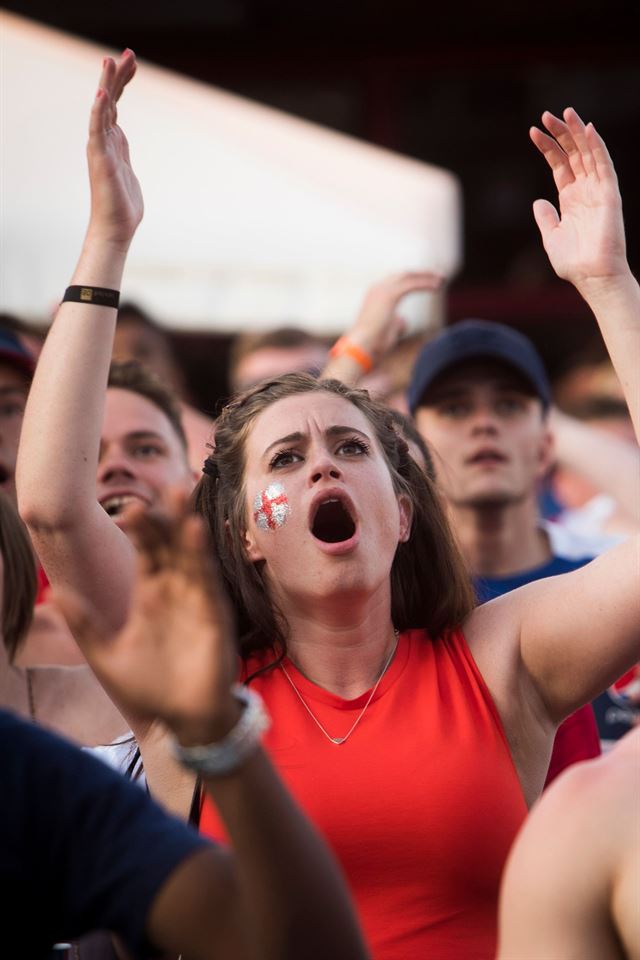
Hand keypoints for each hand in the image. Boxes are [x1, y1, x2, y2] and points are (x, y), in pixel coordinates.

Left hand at [54, 493, 238, 744]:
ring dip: (187, 525)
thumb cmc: (149, 689)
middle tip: (164, 486)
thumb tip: (54, 594)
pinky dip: (202, 556)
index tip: (130, 508)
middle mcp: (175, 591)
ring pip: (191, 554)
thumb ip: (84, 625)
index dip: (141, 530)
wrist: (184, 720)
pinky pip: (208, 579)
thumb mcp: (106, 656)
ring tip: (181, 495)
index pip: (146, 553)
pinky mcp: (214, 613)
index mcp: (150, 596)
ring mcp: (196, 599)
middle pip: (171, 545)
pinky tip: (196, 533)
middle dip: (168, 517)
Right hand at [85, 50, 143, 249]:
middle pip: (110, 99)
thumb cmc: (122, 204)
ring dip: (107, 85)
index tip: (132, 62)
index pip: (115, 103)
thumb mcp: (126, 169)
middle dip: (118, 76)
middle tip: (129, 53)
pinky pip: (98, 131)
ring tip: (111, 61)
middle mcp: (103, 140)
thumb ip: (122, 151)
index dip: (123, 82)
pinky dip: (99, 113)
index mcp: (112, 141)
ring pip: (103, 110)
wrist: (115, 228)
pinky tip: (103, 96)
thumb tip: (121, 139)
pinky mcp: (100, 159)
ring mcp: (100, 148)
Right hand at [350, 271, 442, 359]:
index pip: (398, 281)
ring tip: (442, 279)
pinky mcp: (390, 295)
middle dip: (422, 274)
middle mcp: (377, 288)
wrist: (362, 347)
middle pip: (404, 274)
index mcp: (375, 295)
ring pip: (409, 276)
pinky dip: (425, 283)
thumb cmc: (373, 344)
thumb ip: (396, 323)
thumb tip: (404, 320)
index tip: (430, 283)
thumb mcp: (387, 331)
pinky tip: (437, 286)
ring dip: (427, 276)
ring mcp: (382, 289)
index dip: (414, 280)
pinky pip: (412, 284)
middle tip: (440, 277)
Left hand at [530, 108, 627, 291]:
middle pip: (573, 154)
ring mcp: (598, 191)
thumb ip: (546, 218)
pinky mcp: (609, 194)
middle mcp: (585, 191)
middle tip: (546, 115)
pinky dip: (597, 146)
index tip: (533, 132)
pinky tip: (587, 129)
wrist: (592, 276)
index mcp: (571, 199)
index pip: (560, 165)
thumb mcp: (552, 238)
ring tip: (565, 113)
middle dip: (560, 134)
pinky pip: (604, 165)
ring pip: (588, 153)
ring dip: (577, 132)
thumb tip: (538, 202)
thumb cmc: (574, 263)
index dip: (547, 148)